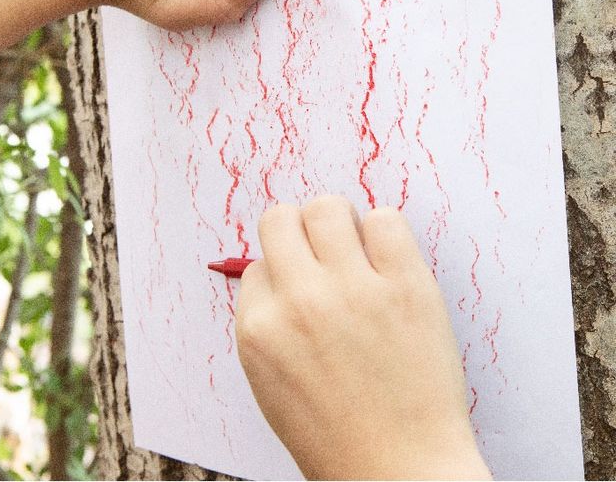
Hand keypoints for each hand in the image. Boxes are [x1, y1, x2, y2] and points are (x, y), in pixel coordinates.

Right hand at [236, 197, 490, 480]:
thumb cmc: (335, 433)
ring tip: (355, 249)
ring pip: (327, 207)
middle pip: (280, 219)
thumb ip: (266, 320)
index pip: (258, 263)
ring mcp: (353, 290)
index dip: (281, 274)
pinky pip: (385, 219)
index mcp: (258, 329)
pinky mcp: (405, 286)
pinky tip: (388, 259)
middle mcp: (299, 302)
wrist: (401, 471)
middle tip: (323, 253)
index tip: (303, 289)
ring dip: (337, 221)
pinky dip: (384, 229)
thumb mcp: (271, 380)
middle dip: (297, 231)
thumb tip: (274, 266)